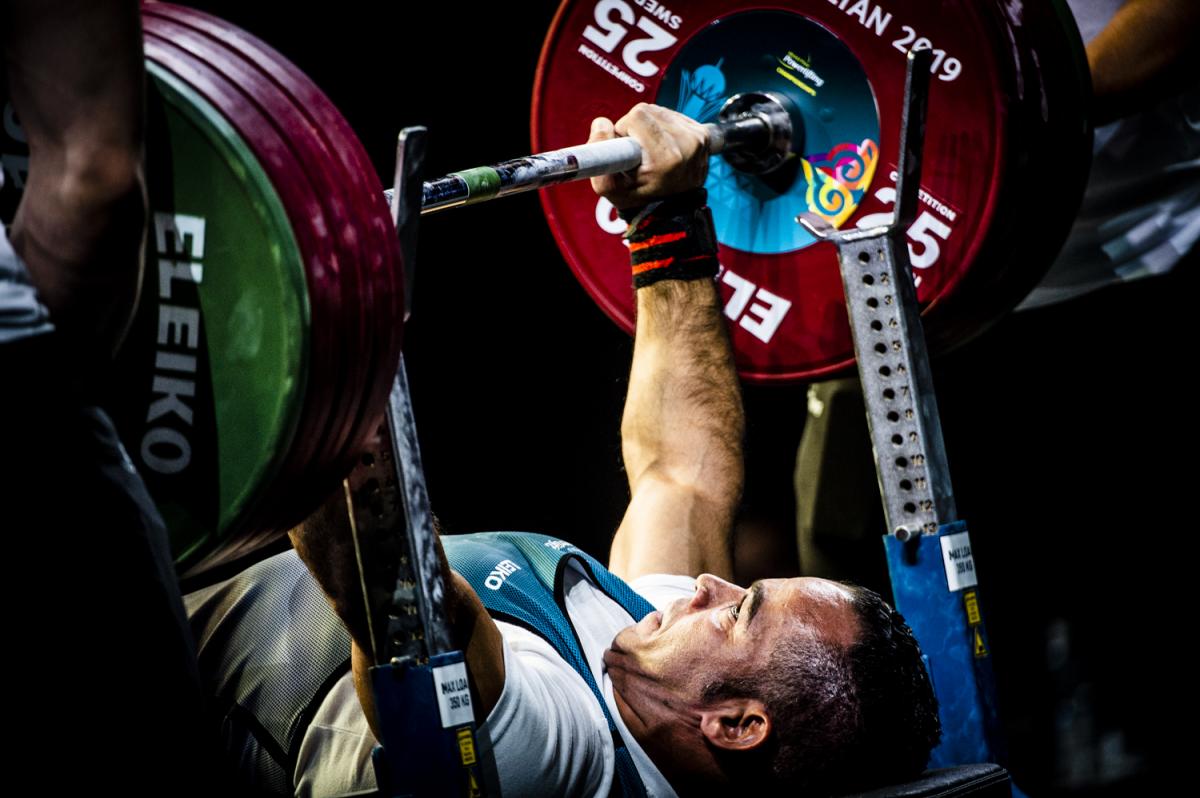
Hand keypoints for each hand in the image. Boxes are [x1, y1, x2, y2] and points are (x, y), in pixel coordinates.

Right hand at [588, 103, 709, 210]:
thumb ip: (596, 156)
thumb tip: (601, 123)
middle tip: (637, 152)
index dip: (624, 129)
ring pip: (661, 112)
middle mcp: (688, 145)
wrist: (671, 211)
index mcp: (667, 157)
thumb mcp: (609, 187)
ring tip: (650, 151)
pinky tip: (664, 148)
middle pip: (649, 111)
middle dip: (636, 127)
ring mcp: (699, 139)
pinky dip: (664, 128)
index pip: (638, 116)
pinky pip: (674, 117)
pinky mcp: (703, 135)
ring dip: (650, 127)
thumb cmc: (638, 200)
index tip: (626, 147)